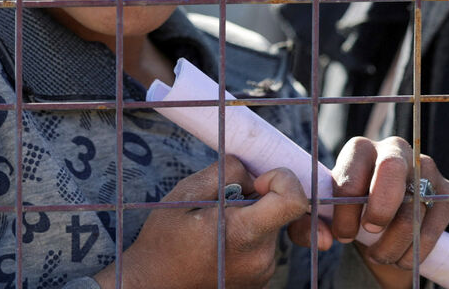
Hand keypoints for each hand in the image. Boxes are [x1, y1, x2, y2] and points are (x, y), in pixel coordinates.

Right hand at [93, 155, 308, 288]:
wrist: (154, 285)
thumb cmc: (164, 241)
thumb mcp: (184, 194)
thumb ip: (224, 172)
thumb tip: (251, 169)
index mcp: (244, 234)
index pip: (294, 200)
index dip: (281, 179)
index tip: (256, 182)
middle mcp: (261, 257)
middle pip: (278, 210)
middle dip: (253, 198)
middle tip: (218, 205)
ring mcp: (262, 272)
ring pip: (269, 225)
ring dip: (247, 217)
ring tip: (211, 229)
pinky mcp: (259, 279)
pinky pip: (262, 244)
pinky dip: (245, 236)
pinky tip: (215, 244)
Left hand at [289, 136, 448, 288]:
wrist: (379, 215)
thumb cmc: (347, 210)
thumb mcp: (323, 214)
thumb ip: (310, 224)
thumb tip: (324, 239)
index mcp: (359, 149)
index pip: (351, 175)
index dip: (345, 211)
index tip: (342, 236)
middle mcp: (394, 149)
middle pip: (392, 169)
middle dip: (380, 208)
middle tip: (369, 233)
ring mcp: (424, 167)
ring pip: (416, 203)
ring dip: (397, 240)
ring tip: (381, 256)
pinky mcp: (445, 190)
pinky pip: (437, 219)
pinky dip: (420, 247)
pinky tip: (403, 259)